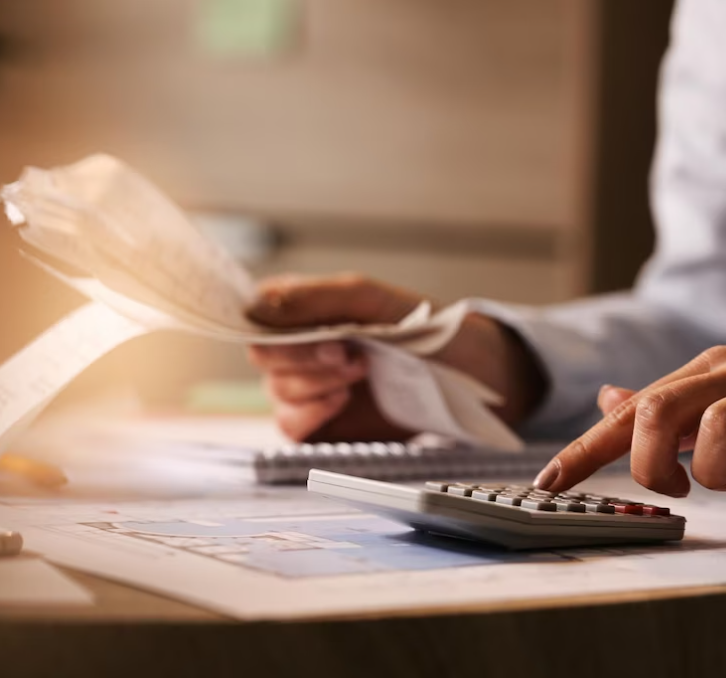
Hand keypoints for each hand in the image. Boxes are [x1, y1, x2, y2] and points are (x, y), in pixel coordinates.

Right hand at [246, 273, 546, 442]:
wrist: (470, 374)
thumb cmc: (424, 328)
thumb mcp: (370, 299)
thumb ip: (313, 298)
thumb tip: (256, 305)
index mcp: (303, 311)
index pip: (255, 316)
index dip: (274, 328)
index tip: (315, 332)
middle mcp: (299, 349)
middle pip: (263, 358)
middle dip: (305, 358)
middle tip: (350, 355)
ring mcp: (310, 388)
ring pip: (277, 393)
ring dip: (315, 385)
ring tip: (358, 374)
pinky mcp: (323, 425)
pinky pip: (292, 427)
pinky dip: (312, 414)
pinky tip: (342, 401)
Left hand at [534, 346, 725, 534]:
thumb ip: (669, 405)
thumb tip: (608, 400)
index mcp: (708, 371)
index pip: (633, 408)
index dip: (585, 448)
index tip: (549, 484)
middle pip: (662, 407)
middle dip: (647, 460)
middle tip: (668, 489)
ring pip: (719, 425)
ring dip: (708, 473)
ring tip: (720, 493)